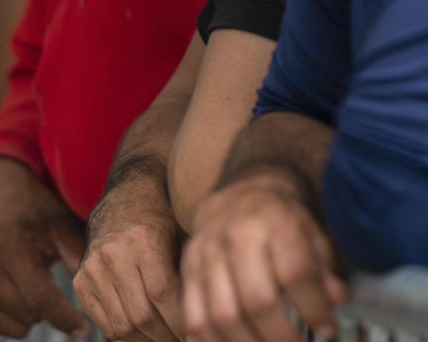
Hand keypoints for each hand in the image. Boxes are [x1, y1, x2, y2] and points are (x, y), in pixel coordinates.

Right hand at [0, 158, 90, 338]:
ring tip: (31, 281)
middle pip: (28, 314)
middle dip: (49, 310)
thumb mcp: (58, 223)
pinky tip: (14, 288)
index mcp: (9, 247)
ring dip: (29, 313)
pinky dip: (8, 314)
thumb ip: (78, 258)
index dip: (65, 318)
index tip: (83, 329)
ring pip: (11, 325)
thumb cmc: (27, 205)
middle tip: (55, 287)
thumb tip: (96, 294)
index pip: (40, 299)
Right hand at [74, 180, 184, 341]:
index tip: (196, 332)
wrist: (124, 200)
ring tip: (166, 337)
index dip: (182, 321)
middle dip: (168, 336)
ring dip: (149, 340)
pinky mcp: (80, 281)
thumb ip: (189, 275)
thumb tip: (203, 318)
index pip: (163, 293)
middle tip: (184, 340)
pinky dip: (127, 335)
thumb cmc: (161, 219)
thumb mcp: (182, 235)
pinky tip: (145, 330)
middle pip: (142, 315)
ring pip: (122, 325)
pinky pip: (104, 324)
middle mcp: (113, 253)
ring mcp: (92, 268)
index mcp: (143, 238)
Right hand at [181, 174, 345, 341]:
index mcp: (274, 222)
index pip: (295, 275)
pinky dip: (213, 340)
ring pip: (224, 315)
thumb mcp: (312, 234)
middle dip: (284, 337)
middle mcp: (236, 235)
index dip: (314, 310)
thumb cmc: (279, 221)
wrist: (238, 196)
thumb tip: (335, 299)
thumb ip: (324, 269)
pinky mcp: (187, 269)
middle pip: (258, 300)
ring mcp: (206, 254)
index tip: (328, 329)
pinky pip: (194, 316)